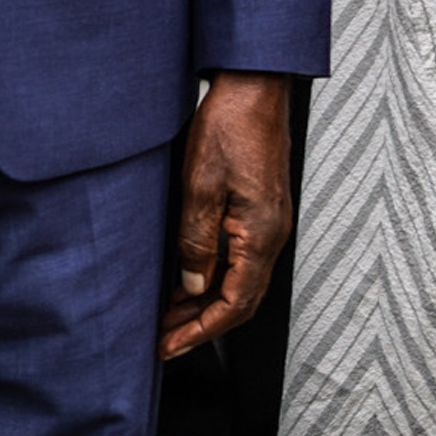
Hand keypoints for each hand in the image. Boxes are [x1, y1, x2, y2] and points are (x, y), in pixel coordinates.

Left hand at [159, 73, 293, 358]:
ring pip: (242, 281)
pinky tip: (187, 276)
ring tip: (167, 315)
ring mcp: (270, 221)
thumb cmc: (231, 127)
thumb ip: (196, 241)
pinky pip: (242, 259)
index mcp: (261, 233)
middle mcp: (272, 232)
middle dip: (202, 325)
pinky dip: (214, 278)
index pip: (235, 303)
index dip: (200, 331)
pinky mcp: (262, 210)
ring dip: (206, 303)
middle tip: (163, 340)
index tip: (167, 346)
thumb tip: (192, 284)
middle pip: (242, 300)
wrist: (255, 88)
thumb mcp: (200, 187)